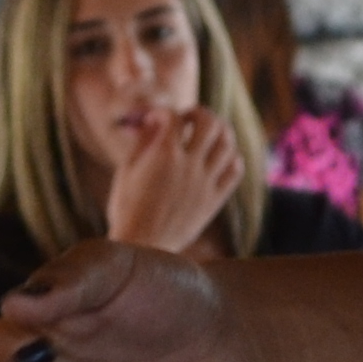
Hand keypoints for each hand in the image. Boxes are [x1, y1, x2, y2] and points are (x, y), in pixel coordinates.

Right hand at [108, 107, 245, 255]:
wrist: (142, 249)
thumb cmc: (127, 209)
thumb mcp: (126, 171)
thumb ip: (143, 141)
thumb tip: (155, 119)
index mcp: (163, 156)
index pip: (173, 117)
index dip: (163, 112)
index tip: (156, 119)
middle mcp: (189, 166)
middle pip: (209, 123)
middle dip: (199, 113)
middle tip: (189, 118)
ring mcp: (205, 184)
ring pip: (227, 144)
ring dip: (219, 132)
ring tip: (209, 134)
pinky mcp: (214, 201)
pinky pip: (235, 171)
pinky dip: (232, 158)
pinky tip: (221, 157)